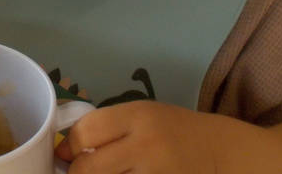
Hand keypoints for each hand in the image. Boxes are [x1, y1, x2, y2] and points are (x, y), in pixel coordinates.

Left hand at [55, 101, 217, 173]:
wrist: (220, 151)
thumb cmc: (173, 130)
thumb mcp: (142, 115)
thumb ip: (105, 128)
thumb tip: (61, 151)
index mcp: (137, 116)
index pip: (85, 132)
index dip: (69, 147)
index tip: (70, 155)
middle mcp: (145, 145)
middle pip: (88, 169)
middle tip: (83, 173)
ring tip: (108, 173)